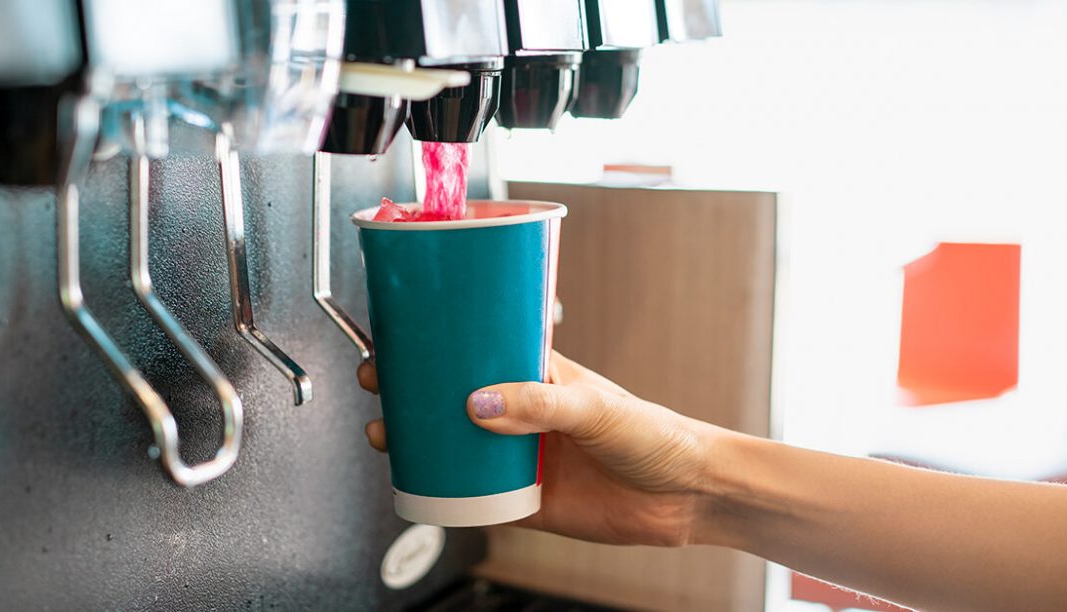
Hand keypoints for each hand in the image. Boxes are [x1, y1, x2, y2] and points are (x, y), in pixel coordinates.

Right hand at [358, 352, 716, 546]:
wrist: (687, 497)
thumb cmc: (656, 435)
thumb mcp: (597, 409)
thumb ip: (540, 404)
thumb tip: (479, 405)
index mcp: (538, 374)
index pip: (477, 350)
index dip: (437, 343)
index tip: (400, 337)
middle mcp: (522, 412)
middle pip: (452, 397)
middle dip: (410, 390)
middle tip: (379, 384)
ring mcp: (519, 456)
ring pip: (453, 445)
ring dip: (416, 440)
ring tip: (385, 435)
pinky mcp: (522, 500)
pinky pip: (470, 497)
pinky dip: (442, 492)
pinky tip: (420, 485)